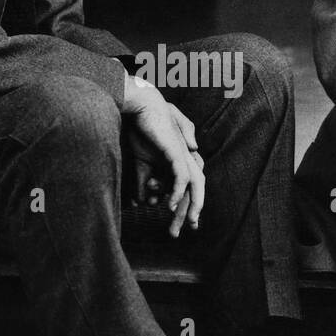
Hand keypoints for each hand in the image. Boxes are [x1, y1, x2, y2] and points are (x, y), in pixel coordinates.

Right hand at [122, 75, 203, 235]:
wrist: (140, 105)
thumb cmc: (140, 130)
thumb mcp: (141, 163)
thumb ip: (143, 183)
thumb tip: (143, 203)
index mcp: (181, 161)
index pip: (190, 188)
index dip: (189, 207)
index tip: (185, 225)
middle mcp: (187, 158)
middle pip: (196, 190)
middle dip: (192, 212)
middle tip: (189, 230)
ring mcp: (184, 154)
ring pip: (194, 186)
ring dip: (189, 206)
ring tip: (185, 223)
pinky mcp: (176, 151)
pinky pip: (182, 176)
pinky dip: (178, 192)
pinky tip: (171, 205)